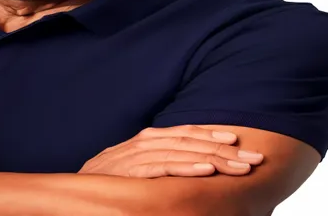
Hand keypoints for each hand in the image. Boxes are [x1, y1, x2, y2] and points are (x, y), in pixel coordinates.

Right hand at [78, 125, 263, 177]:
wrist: (73, 193)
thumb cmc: (108, 183)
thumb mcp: (134, 168)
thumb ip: (157, 162)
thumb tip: (192, 166)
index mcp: (145, 140)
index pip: (184, 133)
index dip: (212, 136)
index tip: (240, 142)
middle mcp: (142, 144)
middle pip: (189, 142)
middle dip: (225, 150)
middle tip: (255, 158)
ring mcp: (135, 157)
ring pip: (182, 153)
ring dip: (215, 160)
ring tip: (241, 167)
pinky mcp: (130, 174)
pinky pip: (162, 168)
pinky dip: (186, 168)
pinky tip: (207, 171)